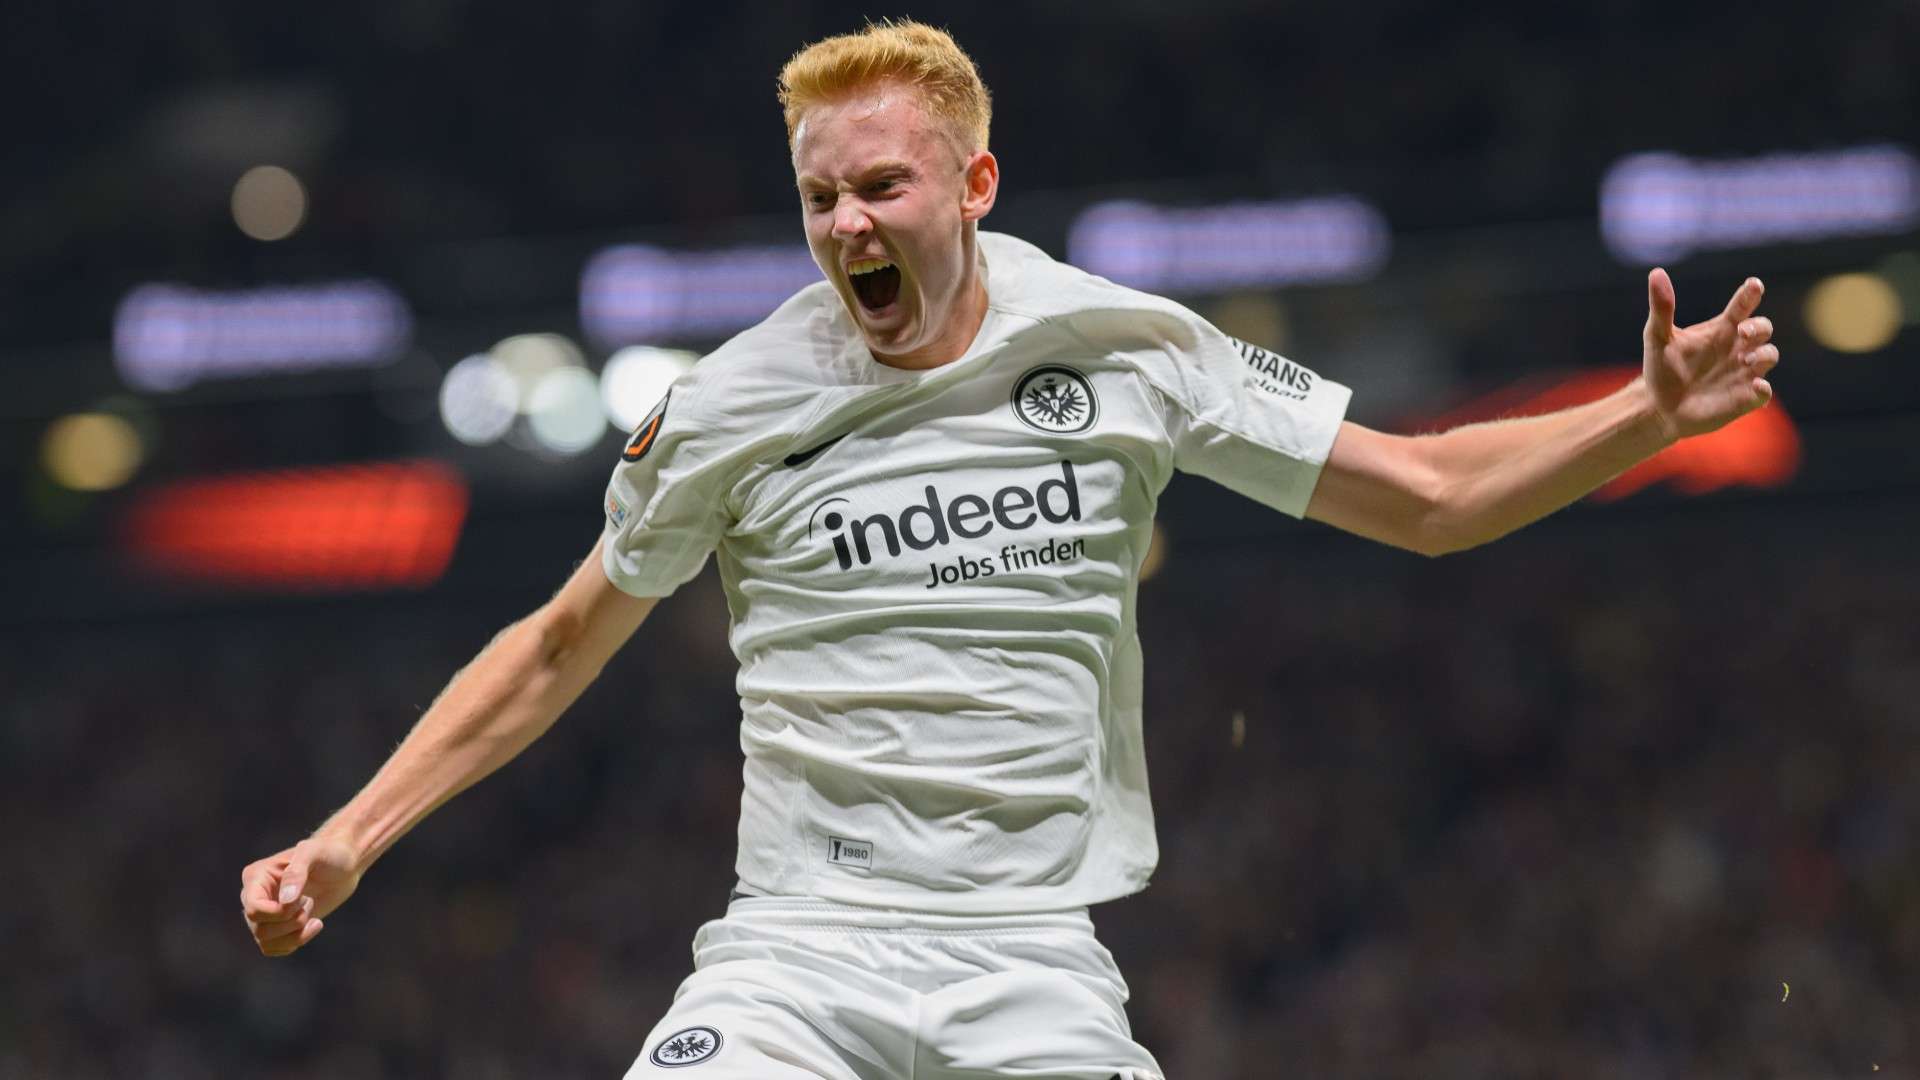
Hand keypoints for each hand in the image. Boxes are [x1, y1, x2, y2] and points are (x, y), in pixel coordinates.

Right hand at [239, 836, 362, 956]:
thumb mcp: (314, 853)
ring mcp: (264, 913)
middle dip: (291, 922)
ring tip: (312, 911)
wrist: (344, 864)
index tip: (303, 900)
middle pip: (259, 929)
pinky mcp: (277, 926)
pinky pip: (274, 948)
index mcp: (256, 877)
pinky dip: (296, 941)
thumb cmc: (328, 853)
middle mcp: (254, 896)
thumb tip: (284, 901)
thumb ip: (297, 872)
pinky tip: (314, 924)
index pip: (253, 909)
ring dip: (295, 933)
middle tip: (309, 901)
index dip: (278, 913)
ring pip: (265, 942)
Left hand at [1641, 267, 1779, 440]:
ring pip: (1769, 355)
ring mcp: (1744, 372)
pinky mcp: (1744, 397)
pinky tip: (1757, 386)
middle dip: (1758, 327)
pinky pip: (1764, 392)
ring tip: (1745, 359)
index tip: (1754, 285)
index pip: (1742, 306)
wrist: (1658, 407)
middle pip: (1763, 328)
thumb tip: (1656, 273)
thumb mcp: (1657, 336)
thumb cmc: (1661, 368)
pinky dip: (1764, 389)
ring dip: (1764, 354)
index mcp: (1721, 329)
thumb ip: (1662, 307)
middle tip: (1742, 331)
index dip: (1750, 294)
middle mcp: (1737, 347)